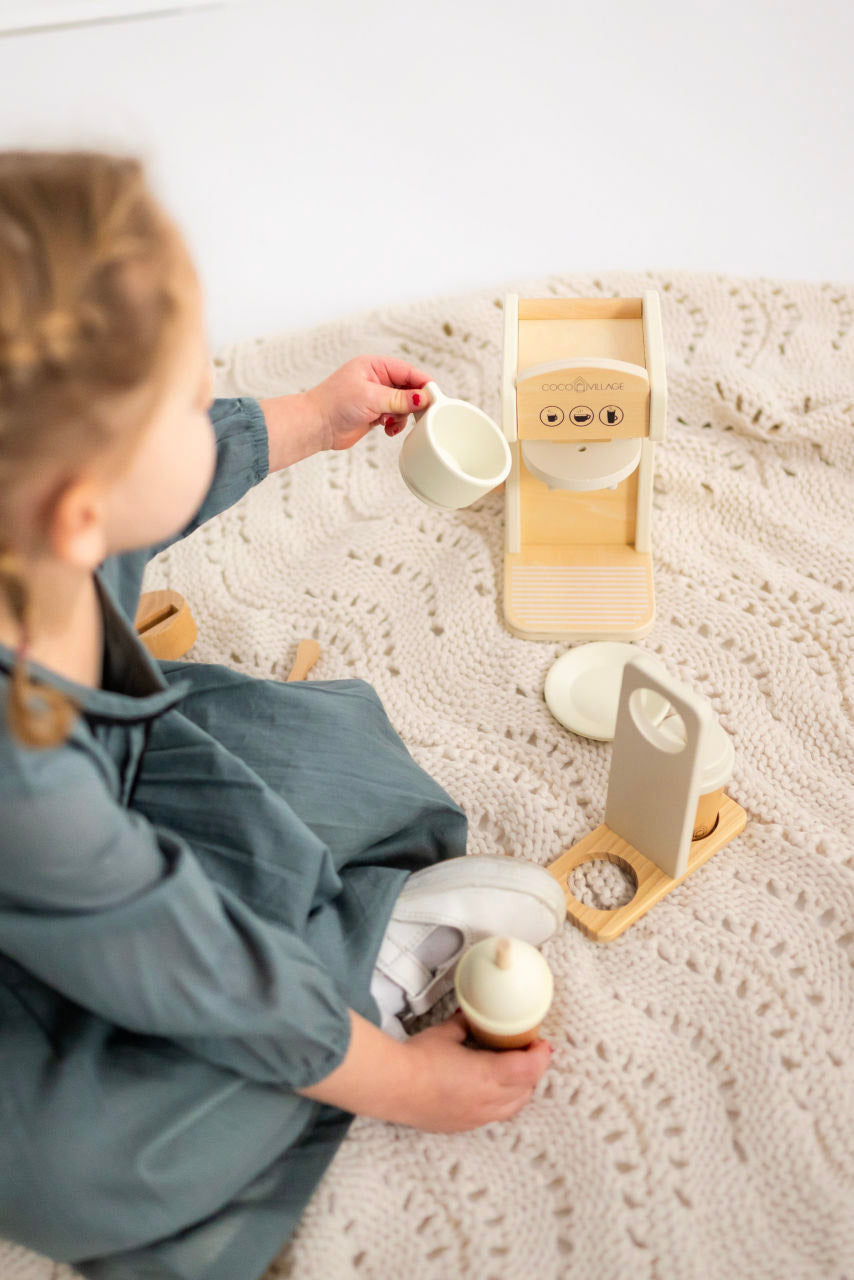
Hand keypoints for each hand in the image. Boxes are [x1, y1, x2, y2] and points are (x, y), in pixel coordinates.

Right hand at [296, 1009, 551, 1133]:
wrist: (392, 1087)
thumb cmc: (417, 1058)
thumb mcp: (445, 1034)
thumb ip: (464, 1026)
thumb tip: (470, 1017)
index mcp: (489, 1075)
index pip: (529, 1069)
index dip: (541, 1056)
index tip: (542, 1043)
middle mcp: (487, 1101)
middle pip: (526, 1089)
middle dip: (533, 1071)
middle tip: (529, 1053)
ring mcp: (476, 1117)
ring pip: (512, 1107)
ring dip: (521, 1090)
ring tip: (515, 1073)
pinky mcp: (462, 1126)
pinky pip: (494, 1117)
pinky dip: (502, 1103)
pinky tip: (492, 1091)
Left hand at [305, 355, 431, 450]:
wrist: (316, 426)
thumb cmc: (335, 404)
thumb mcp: (372, 398)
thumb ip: (399, 398)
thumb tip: (422, 397)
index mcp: (374, 366)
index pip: (407, 371)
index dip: (422, 383)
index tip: (434, 396)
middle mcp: (376, 379)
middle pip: (407, 388)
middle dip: (413, 402)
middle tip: (420, 414)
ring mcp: (375, 397)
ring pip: (402, 405)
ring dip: (402, 416)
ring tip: (392, 423)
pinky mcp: (373, 413)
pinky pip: (394, 416)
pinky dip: (395, 424)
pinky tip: (388, 429)